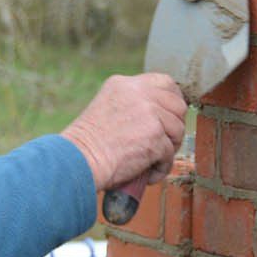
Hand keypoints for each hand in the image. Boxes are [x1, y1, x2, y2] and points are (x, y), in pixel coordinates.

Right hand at [61, 73, 186, 189]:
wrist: (78, 159)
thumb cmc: (88, 143)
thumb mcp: (108, 108)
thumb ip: (132, 105)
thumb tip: (160, 115)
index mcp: (125, 84)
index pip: (165, 82)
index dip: (173, 100)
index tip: (171, 116)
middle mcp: (139, 94)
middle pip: (178, 105)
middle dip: (175, 126)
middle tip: (165, 142)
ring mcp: (149, 114)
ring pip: (178, 130)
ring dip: (170, 148)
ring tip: (154, 160)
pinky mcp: (155, 137)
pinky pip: (170, 154)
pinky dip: (161, 168)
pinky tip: (147, 174)